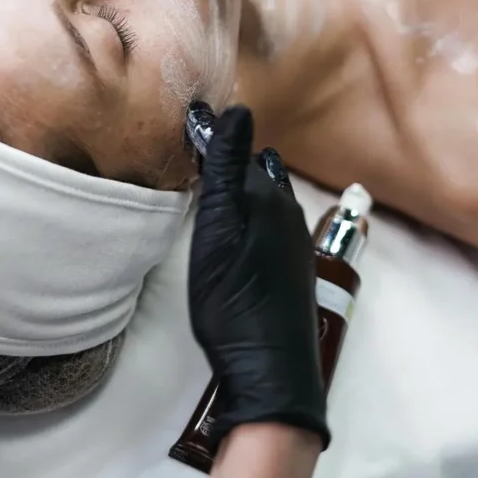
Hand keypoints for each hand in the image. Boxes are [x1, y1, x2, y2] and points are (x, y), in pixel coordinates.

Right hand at [188, 106, 328, 447]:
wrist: (269, 369)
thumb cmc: (233, 298)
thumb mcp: (218, 229)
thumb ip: (227, 169)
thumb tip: (237, 108)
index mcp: (268, 197)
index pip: (237, 150)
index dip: (210, 136)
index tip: (184, 122)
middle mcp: (287, 212)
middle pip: (257, 171)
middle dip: (230, 157)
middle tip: (194, 150)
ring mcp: (293, 241)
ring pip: (267, 196)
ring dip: (243, 183)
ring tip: (213, 179)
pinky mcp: (291, 267)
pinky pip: (270, 220)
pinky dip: (251, 209)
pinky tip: (237, 224)